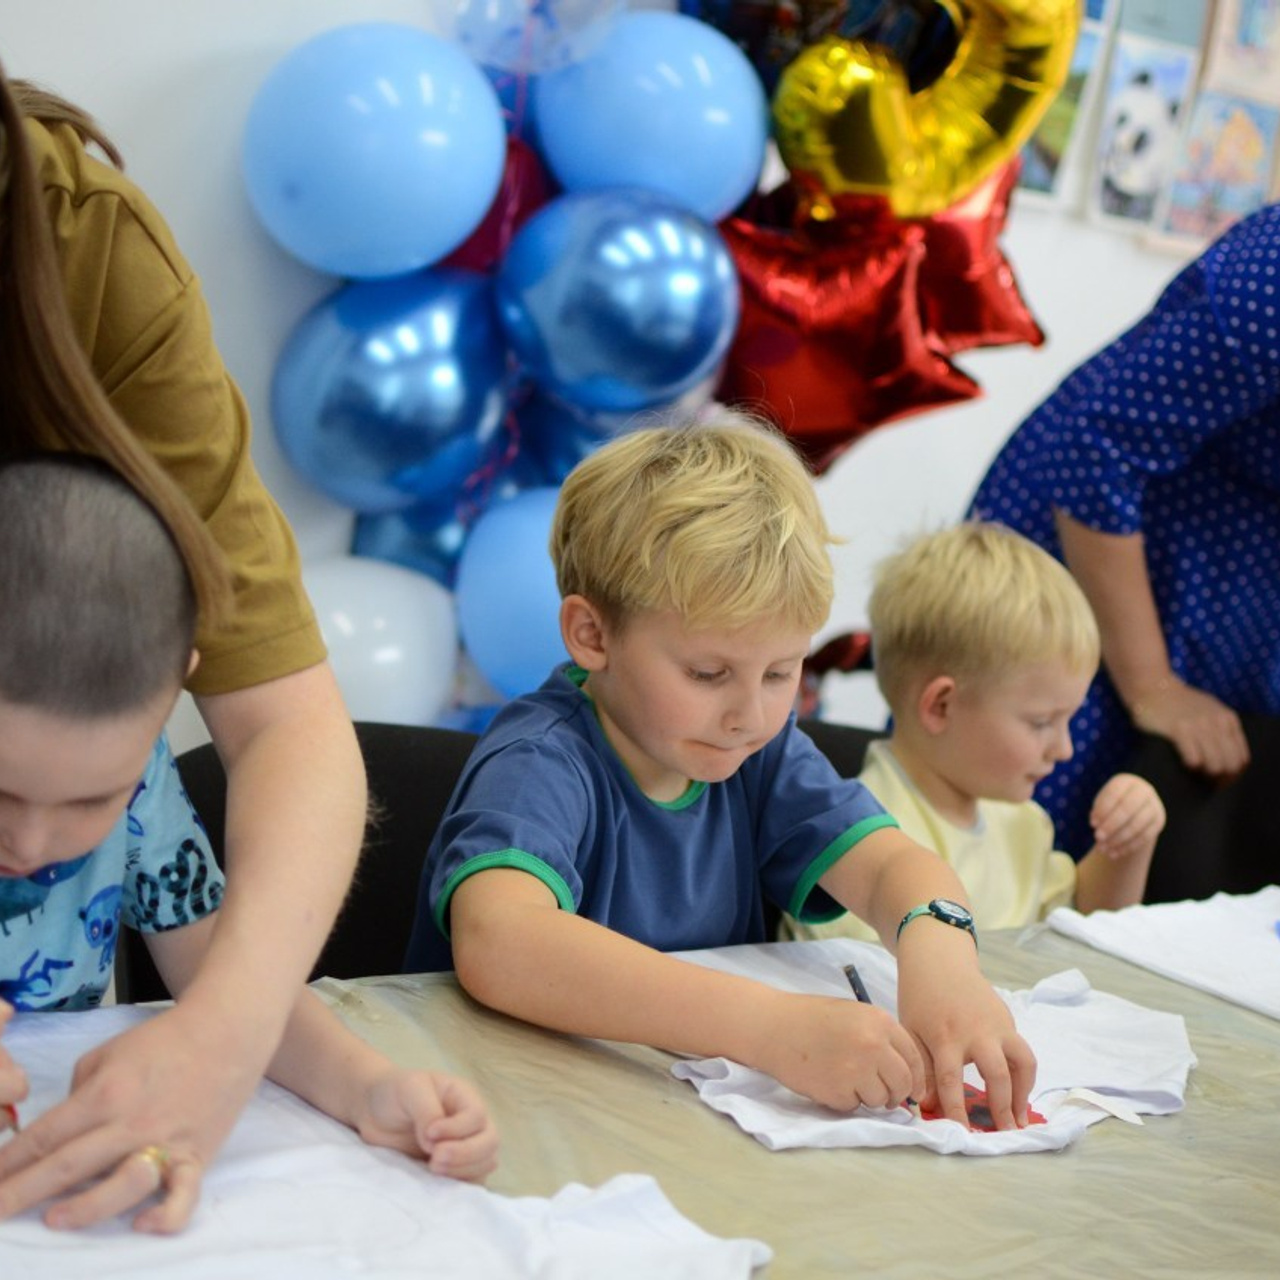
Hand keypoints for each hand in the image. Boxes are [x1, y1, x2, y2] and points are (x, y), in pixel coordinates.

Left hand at [0, 1000, 268, 1232]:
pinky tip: (144, 1225)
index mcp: (106, 1092)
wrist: (228, 1030)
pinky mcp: (197, 1156)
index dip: (7, 1164)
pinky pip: (183, 1195)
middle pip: (66, 1166)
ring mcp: (166, 1142)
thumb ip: (79, 1093)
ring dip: (83, 1208)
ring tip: (53, 1219)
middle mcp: (131, 1122)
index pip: (44, 1136)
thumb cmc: (164, 1039)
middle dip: (19, 1194)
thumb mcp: (108, 1053)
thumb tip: (64, 1132)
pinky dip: (165, 1215)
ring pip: (119, 1186)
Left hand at [355, 1070, 498, 1183]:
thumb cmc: (394, 1094)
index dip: (457, 1129)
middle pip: (490, 1141)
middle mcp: (471, 1123)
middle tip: (434, 1160)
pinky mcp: (455, 1169)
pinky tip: (437, 1183)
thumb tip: (436, 1142)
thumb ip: (426, 1110)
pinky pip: (472, 1182)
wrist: (374, 1113)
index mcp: (463, 1097)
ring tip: (432, 1169)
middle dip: (465, 1154)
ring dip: (462, 1170)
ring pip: (486, 1163)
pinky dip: (459, 1187)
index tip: (429, 1133)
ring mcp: (466, 1147)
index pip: (476, 1116)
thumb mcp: (409, 1089)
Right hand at [752, 991, 925, 1112]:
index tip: (913, 1091)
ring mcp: (856, 1069)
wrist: (773, 1026)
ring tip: (845, 1079)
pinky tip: (828, 1081)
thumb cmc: (811, 1018)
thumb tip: (906, 1075)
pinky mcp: (838, 1091)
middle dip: (896, 1094)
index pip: (913, 1057)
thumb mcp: (854, 1015)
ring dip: (868, 1096)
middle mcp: (873, 1045)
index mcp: (879, 1022)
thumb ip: (880, 1039)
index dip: (916, 1078)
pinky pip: (854, 1105)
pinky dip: (844, 1099)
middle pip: (903, 1082)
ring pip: (880, 1099)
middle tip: (885, 1097)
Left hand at [895, 929, 1035, 1129]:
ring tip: (1019, 1118)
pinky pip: (1022, 1052)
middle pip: (997, 1074)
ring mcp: (997, 1025)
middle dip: (1002, 1107)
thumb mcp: (911, 1031)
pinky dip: (1024, 1075)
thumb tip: (927, 1106)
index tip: (963, 1134)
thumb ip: (922, 1068)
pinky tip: (1018, 1094)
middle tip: (1005, 1133)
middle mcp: (976, 1032)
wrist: (939, 961)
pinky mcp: (1008, 1020)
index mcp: (945, 1035)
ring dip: (1024, 1093)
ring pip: (1023, 1062)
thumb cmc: (920, 999)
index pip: (951, 1080)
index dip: (957, 1110)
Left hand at [1090, 773, 1165, 860]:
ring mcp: (1154, 806)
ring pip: (1137, 825)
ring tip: (1103, 849)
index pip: (1114, 794)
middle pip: (1128, 809)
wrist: (1135, 809)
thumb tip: (1096, 824)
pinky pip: (1144, 836)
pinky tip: (1114, 853)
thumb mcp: (1104, 803)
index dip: (1103, 810)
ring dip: (1118, 839)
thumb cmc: (1112, 805)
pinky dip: (1128, 846)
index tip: (1092, 824)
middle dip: (1111, 825)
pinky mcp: (1159, 822)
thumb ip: (1099, 811)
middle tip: (1097, 837)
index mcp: (1126, 782)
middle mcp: (1144, 791)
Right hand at [1130, 677, 1248, 778]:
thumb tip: (1225, 758)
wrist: (1151, 686)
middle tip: (1206, 783)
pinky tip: (1183, 764)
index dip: (1233, 775)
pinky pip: (1194, 759)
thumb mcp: (1208, 710)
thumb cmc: (1177, 702)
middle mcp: (1217, 722)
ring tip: (1195, 775)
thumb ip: (1220, 728)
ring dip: (1206, 776)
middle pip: (1231, 764)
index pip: (1242, 758)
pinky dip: (1191, 767)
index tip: (1220, 781)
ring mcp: (1199, 725)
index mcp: (1228, 719)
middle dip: (1221, 779)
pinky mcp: (1179, 729)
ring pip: (1215, 765)